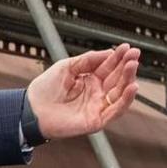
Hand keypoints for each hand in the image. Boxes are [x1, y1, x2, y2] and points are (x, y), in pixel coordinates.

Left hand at [26, 43, 140, 139]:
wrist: (31, 109)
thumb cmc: (45, 89)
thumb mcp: (67, 66)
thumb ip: (88, 60)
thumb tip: (109, 52)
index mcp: (90, 80)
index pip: (109, 67)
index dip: (119, 57)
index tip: (128, 47)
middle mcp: (96, 93)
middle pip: (117, 79)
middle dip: (127, 66)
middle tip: (135, 54)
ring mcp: (97, 106)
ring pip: (120, 93)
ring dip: (128, 79)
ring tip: (132, 66)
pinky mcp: (97, 120)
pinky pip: (116, 110)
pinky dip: (125, 100)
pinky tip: (131, 87)